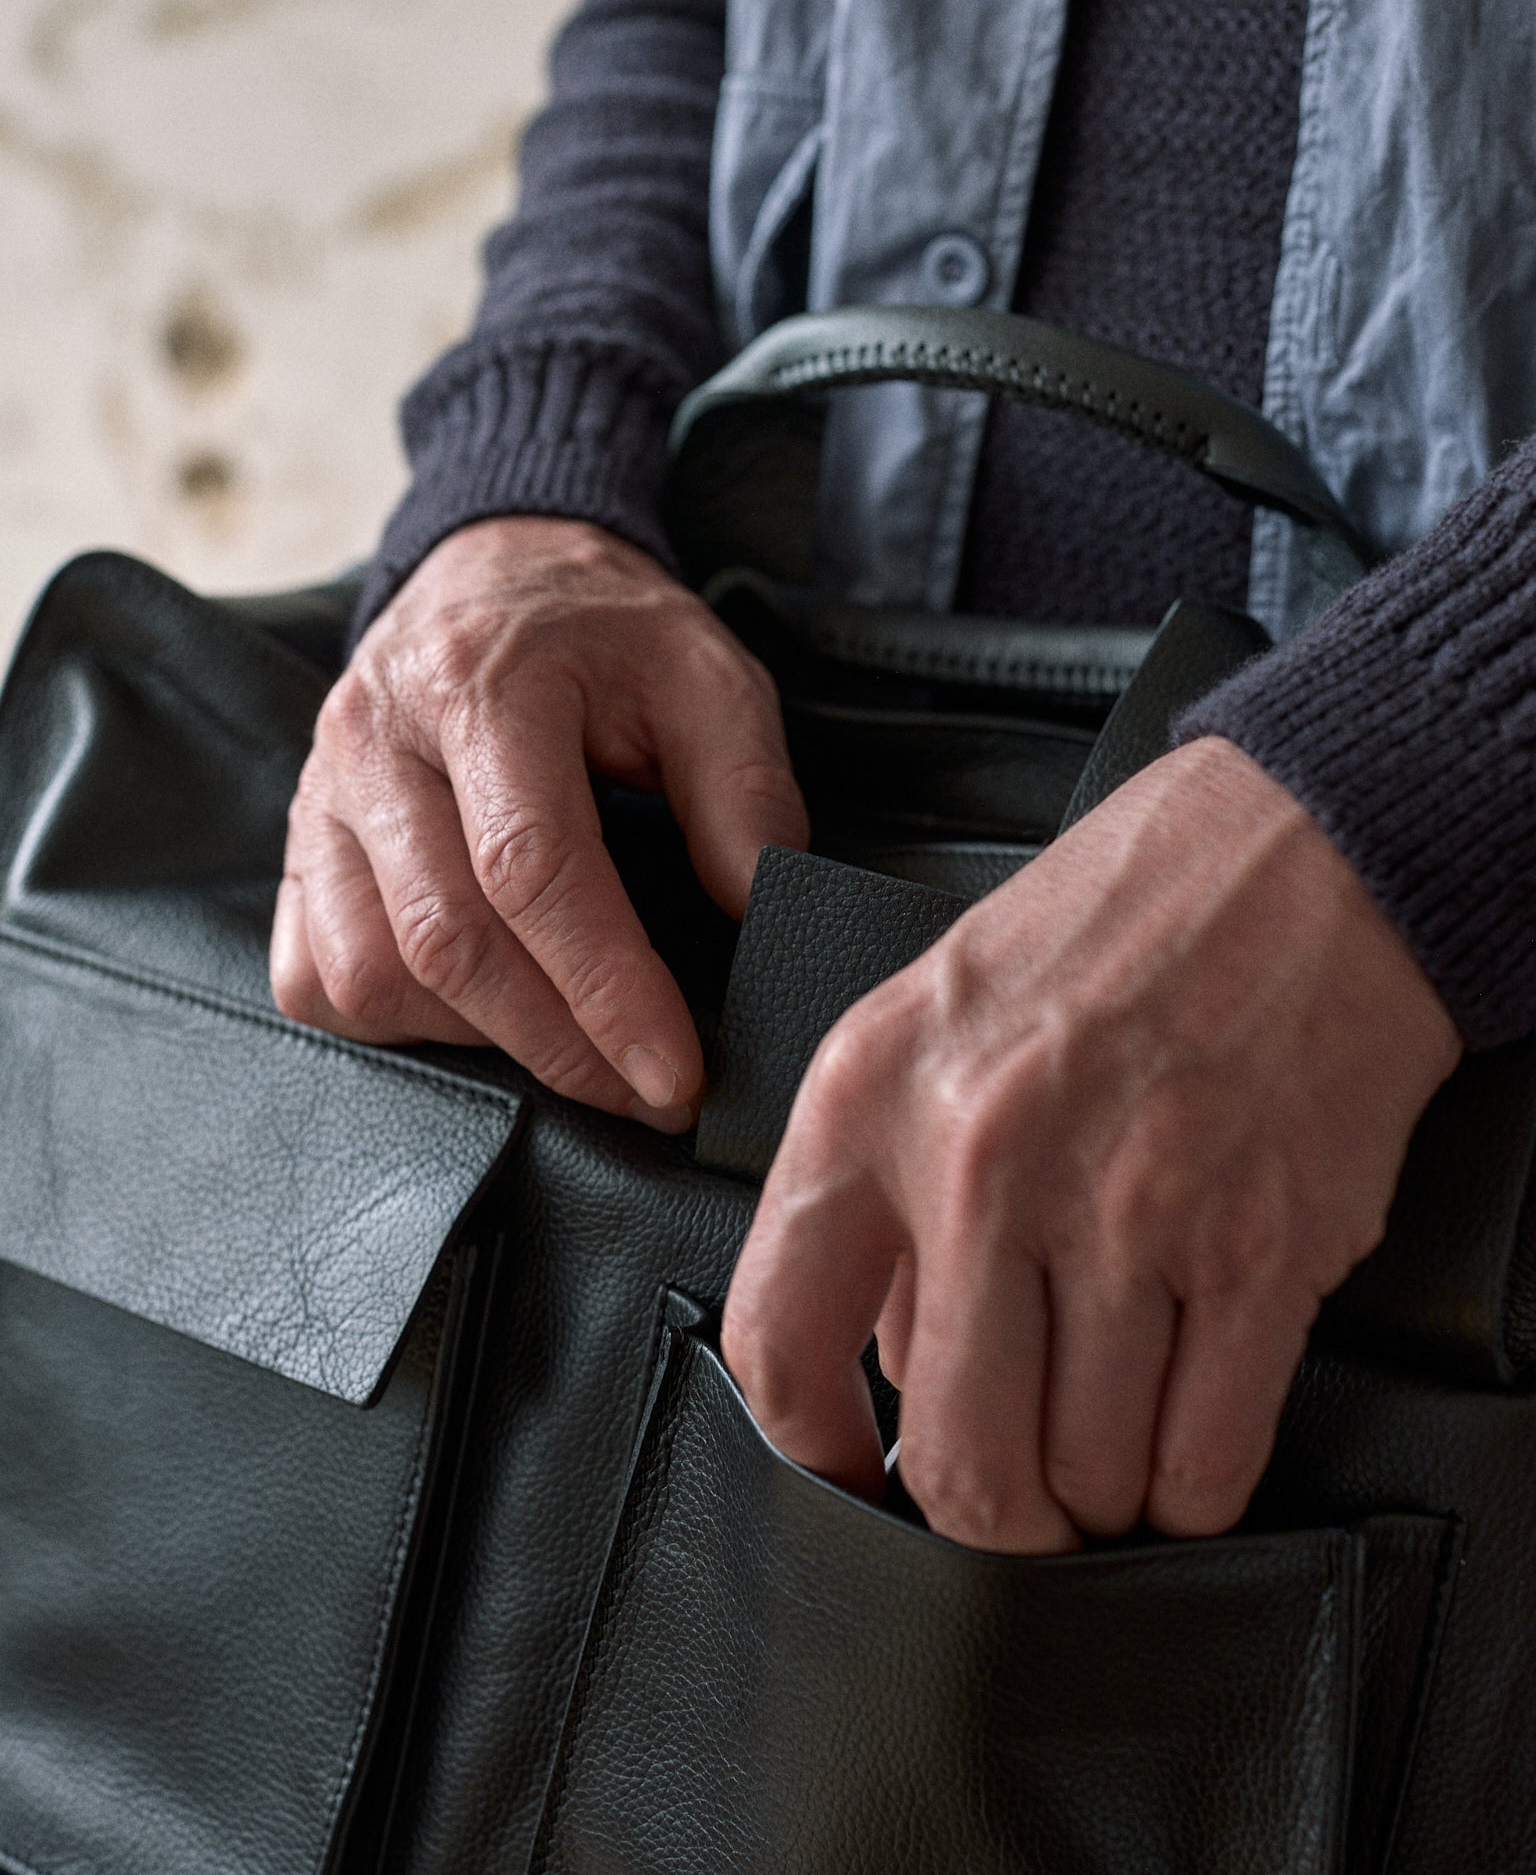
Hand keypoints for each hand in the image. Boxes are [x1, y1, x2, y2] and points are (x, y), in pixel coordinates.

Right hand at [270, 516, 807, 1128]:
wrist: (495, 573)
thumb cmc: (605, 635)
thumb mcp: (707, 676)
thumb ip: (744, 790)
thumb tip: (758, 913)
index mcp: (480, 683)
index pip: (530, 867)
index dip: (606, 987)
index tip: (675, 1072)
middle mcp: (374, 742)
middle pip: (446, 939)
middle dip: (558, 1043)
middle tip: (648, 1091)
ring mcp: (318, 799)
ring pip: (370, 972)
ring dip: (481, 1038)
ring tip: (574, 1044)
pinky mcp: (295, 848)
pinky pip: (317, 978)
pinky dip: (397, 1023)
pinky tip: (479, 1013)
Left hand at [722, 737, 1460, 1549]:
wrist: (1303, 851)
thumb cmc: (1118, 924)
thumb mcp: (934, 1014)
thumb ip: (887, 1184)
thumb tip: (884, 1355)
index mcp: (873, 1094)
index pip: (780, 1335)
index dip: (810, 1450)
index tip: (851, 1478)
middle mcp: (984, 1160)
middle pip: (960, 1457)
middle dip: (991, 1515)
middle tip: (1017, 1496)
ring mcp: (1128, 1211)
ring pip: (1089, 1477)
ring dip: (1101, 1491)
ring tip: (1111, 1430)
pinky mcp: (1261, 1250)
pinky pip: (1204, 1460)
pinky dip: (1191, 1485)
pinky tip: (1185, 1432)